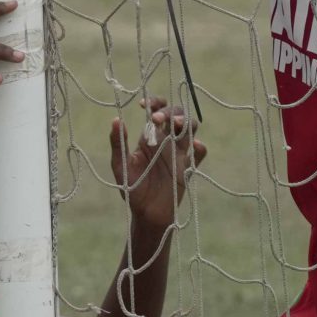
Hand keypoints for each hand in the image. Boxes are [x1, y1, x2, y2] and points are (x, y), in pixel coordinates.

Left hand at [110, 98, 205, 232]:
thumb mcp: (120, 165)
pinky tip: (193, 147)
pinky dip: (200, 147)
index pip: (156, 111)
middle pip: (176, 114)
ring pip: (190, 127)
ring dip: (186, 122)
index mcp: (149, 137)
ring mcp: (179, 152)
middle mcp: (165, 140)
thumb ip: (118, 144)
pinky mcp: (188, 166)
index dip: (155, 102)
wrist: (146, 213)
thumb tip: (116, 119)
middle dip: (170, 111)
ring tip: (176, 126)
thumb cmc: (131, 188)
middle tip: (158, 119)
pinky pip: (200, 152)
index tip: (146, 106)